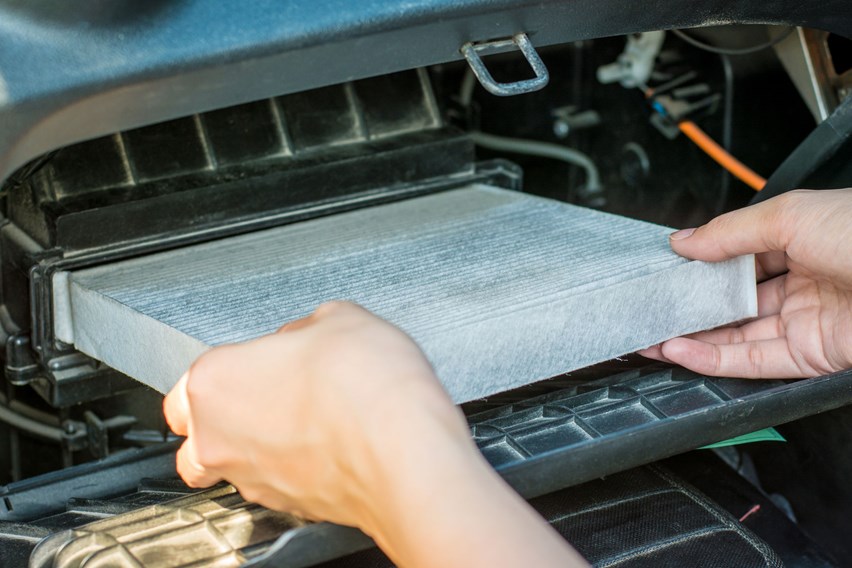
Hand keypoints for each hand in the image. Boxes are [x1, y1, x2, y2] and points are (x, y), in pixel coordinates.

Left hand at [164, 301, 584, 567]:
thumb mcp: (341, 319)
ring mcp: (253, 479)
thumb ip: (306, 328)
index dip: (228, 366)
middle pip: (193, 436)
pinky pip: (274, 485)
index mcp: (215, 381)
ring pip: (230, 467)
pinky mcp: (290, 506)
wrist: (407, 454)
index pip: (188, 380)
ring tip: (300, 424)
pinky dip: (291, 469)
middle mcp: (220, 438)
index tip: (259, 358)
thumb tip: (304, 339)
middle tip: (264, 396)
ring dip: (254, 447)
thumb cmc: (368, 390)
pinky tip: (327, 446)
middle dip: (219, 419)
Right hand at [640, 189, 851, 377]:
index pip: (738, 255)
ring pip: (737, 334)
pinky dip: (712, 359)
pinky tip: (680, 350)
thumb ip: (730, 232)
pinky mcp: (811, 356)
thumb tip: (684, 241)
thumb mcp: (792, 215)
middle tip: (652, 306)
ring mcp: (807, 322)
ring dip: (692, 336)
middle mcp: (805, 282)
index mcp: (803, 240)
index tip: (666, 268)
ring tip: (652, 332)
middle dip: (691, 304)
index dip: (701, 263)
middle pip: (734, 299)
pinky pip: (753, 361)